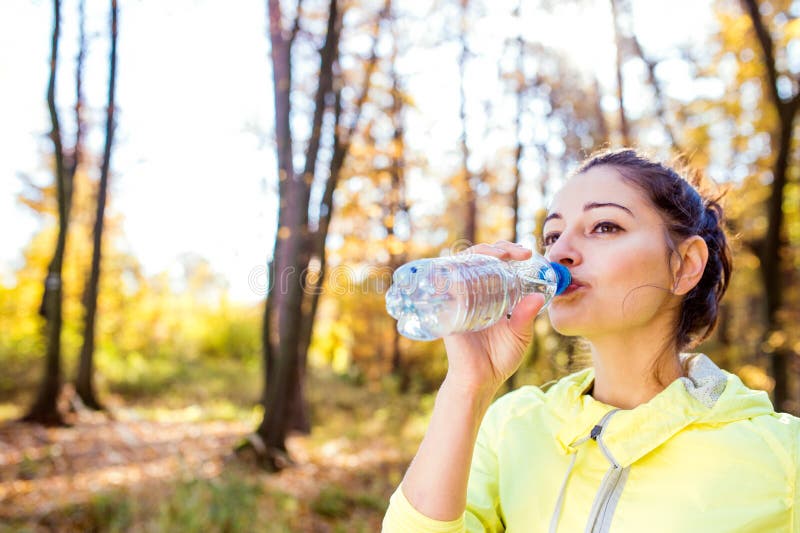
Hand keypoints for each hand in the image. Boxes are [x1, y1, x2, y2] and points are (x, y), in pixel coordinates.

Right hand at [442, 241, 544, 395]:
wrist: (480, 381)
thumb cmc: (498, 360)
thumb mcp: (519, 335)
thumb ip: (527, 315)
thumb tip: (538, 296)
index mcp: (489, 296)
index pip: (493, 264)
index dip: (507, 252)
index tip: (526, 254)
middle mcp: (471, 293)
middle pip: (477, 258)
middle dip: (496, 248)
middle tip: (516, 253)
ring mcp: (457, 299)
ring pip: (461, 263)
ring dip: (479, 253)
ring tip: (500, 255)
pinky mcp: (447, 309)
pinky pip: (444, 283)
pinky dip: (453, 269)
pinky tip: (469, 265)